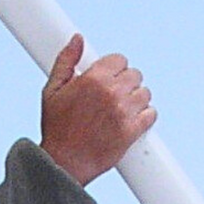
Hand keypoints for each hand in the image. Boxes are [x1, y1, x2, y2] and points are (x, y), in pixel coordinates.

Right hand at [39, 34, 156, 186]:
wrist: (64, 164)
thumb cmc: (57, 128)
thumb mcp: (52, 91)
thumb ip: (66, 61)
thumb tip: (78, 39)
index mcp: (93, 79)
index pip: (119, 60)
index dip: (113, 70)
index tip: (107, 80)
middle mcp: (111, 92)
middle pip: (135, 75)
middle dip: (124, 84)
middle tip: (111, 98)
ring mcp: (124, 112)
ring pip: (145, 93)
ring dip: (135, 100)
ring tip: (119, 111)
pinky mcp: (133, 130)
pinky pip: (151, 114)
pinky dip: (144, 117)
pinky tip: (129, 121)